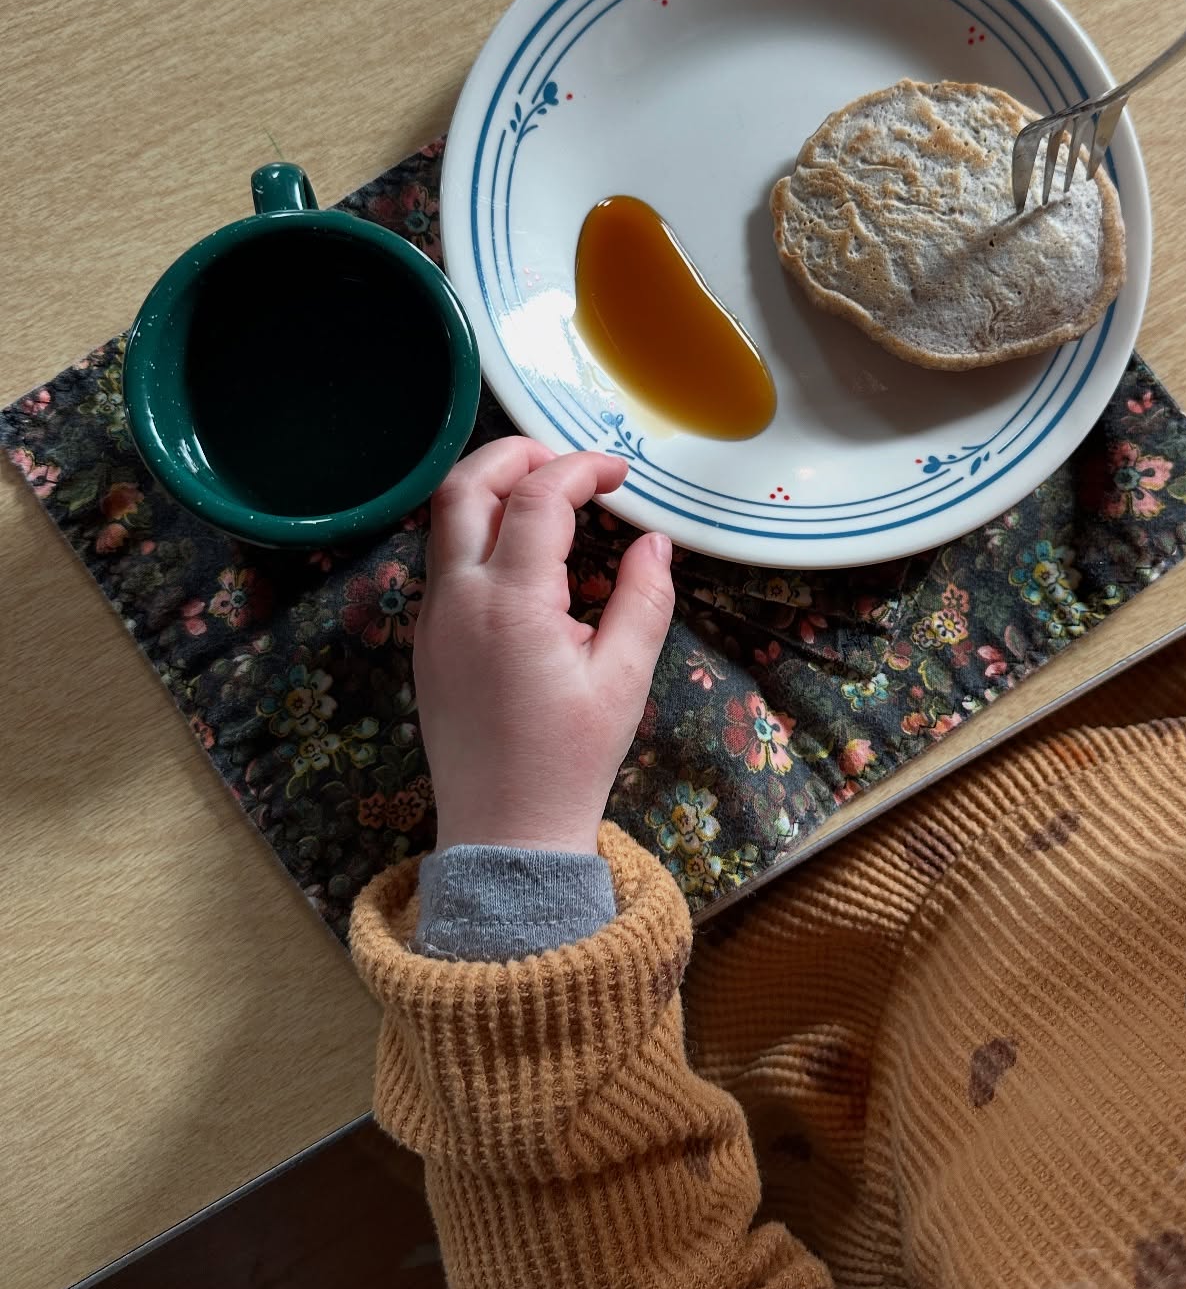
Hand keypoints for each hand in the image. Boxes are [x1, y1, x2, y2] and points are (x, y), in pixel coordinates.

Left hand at [414, 437, 673, 854]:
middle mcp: (458, 599)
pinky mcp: (426, 640)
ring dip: (492, 489)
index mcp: (511, 604)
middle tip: (568, 464)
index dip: (582, 469)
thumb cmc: (570, 760)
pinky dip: (479, 532)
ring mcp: (433, 618)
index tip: (621, 474)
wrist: (504, 834)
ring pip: (444, 520)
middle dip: (516, 454)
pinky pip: (444, 561)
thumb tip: (656, 543)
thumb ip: (644, 599)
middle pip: (465, 486)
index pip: (539, 498)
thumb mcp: (624, 679)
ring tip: (548, 497)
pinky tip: (525, 555)